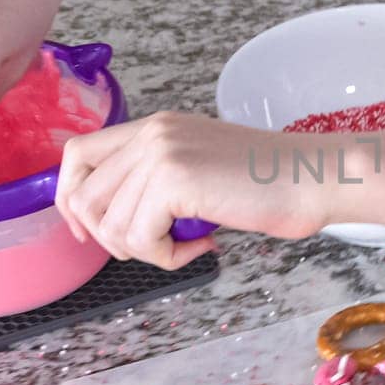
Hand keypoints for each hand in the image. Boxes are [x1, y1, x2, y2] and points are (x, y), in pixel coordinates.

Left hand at [55, 112, 333, 267]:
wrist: (313, 178)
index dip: (72, 200)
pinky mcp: (174, 180)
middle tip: (156, 246)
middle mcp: (150, 133)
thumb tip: (116, 223)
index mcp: (154, 127)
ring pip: (111, 225)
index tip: (89, 232)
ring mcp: (160, 153)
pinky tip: (203, 245)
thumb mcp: (201, 170)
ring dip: (147, 250)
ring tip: (188, 244)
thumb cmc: (271, 184)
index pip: (78, 155)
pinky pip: (141, 239)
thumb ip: (157, 182)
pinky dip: (168, 257)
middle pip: (84, 197)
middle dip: (111, 238)